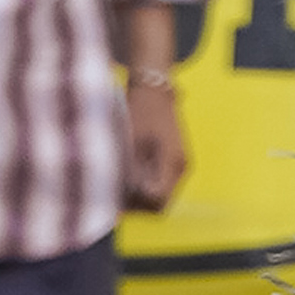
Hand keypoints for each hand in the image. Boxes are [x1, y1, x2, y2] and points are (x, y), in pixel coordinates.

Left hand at [117, 67, 188, 214]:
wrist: (154, 90)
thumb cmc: (140, 111)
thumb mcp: (131, 142)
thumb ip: (131, 172)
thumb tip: (123, 199)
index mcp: (172, 162)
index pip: (157, 201)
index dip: (137, 205)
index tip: (116, 196)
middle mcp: (181, 167)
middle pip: (161, 203)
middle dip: (137, 203)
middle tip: (114, 192)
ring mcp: (180, 165)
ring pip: (161, 195)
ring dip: (140, 195)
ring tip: (119, 182)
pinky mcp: (174, 160)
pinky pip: (161, 183)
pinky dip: (145, 184)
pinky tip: (128, 174)